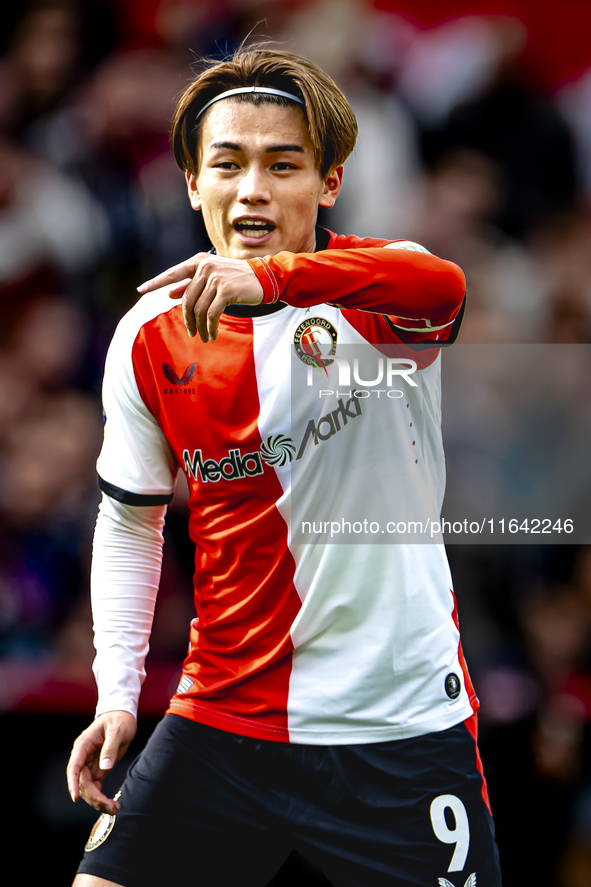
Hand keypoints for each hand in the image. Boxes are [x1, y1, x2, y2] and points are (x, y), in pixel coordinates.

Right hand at [66, 710, 136, 813]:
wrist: (123, 716)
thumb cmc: (119, 719)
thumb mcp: (117, 730)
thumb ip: (110, 747)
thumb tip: (105, 767)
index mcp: (83, 745)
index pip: (73, 767)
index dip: (73, 783)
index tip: (75, 798)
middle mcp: (83, 756)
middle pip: (82, 782)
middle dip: (94, 796)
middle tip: (110, 808)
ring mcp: (89, 763)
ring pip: (88, 787)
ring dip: (98, 800)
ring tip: (114, 808)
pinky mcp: (97, 768)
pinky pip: (95, 786)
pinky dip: (101, 796)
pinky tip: (112, 803)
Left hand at [137, 253, 263, 341]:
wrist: (265, 277)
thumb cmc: (238, 279)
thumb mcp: (212, 278)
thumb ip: (191, 284)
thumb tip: (169, 293)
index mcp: (199, 262)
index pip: (172, 273)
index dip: (155, 282)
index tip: (141, 289)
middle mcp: (205, 267)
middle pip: (186, 299)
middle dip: (187, 319)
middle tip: (191, 332)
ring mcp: (215, 278)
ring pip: (198, 309)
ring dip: (199, 327)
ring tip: (203, 336)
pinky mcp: (225, 290)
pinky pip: (211, 314)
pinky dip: (209, 327)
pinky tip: (210, 334)